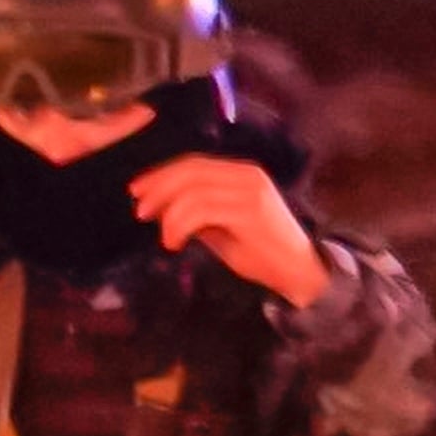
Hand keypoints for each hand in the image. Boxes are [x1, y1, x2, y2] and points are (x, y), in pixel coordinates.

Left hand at [136, 155, 327, 304]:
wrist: (298, 271)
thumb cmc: (261, 252)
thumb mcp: (222, 227)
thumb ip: (198, 212)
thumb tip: (162, 206)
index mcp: (241, 172)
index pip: (193, 163)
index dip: (161, 174)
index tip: (136, 191)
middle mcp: (247, 174)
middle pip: (190, 171)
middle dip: (158, 189)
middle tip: (140, 211)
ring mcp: (250, 191)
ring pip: (193, 191)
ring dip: (169, 215)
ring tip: (165, 239)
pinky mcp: (250, 211)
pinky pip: (202, 210)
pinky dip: (180, 226)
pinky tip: (175, 244)